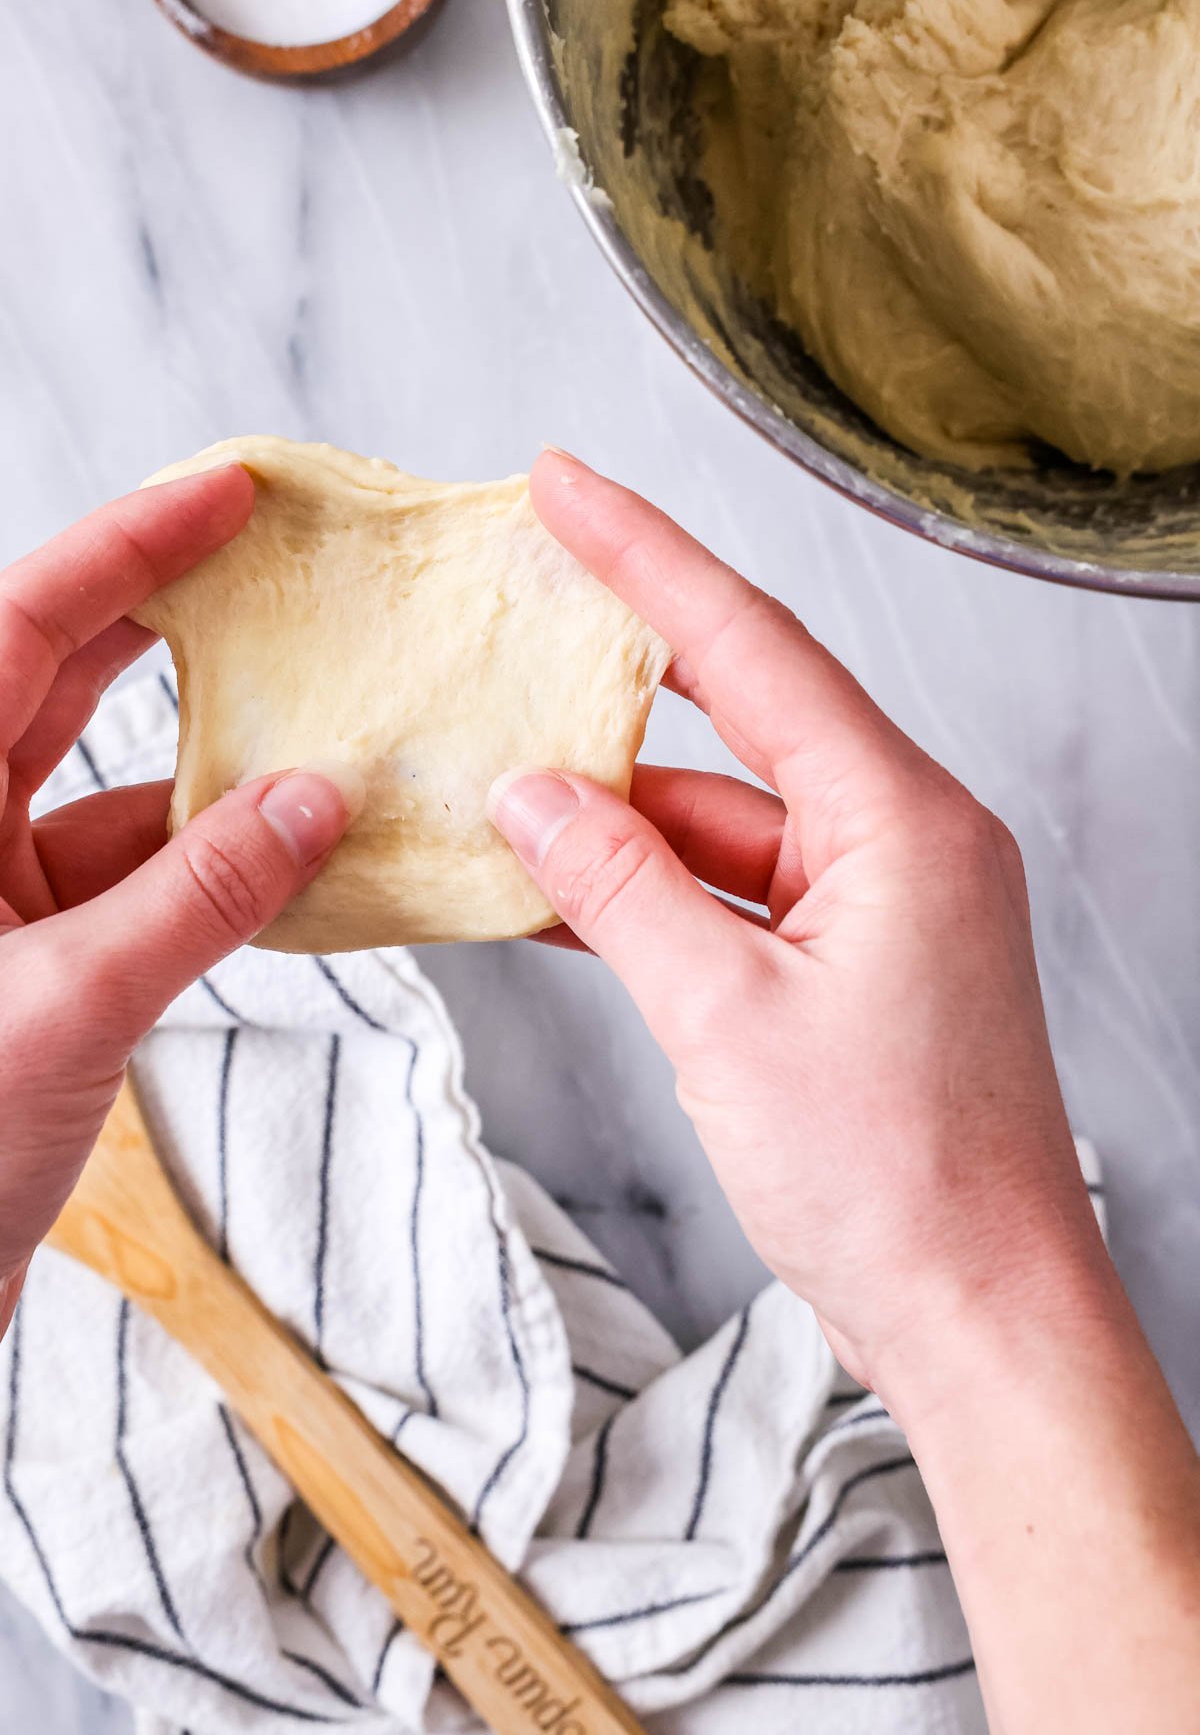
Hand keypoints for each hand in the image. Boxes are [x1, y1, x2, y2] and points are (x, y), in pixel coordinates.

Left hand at [0, 466, 361, 1319]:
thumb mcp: (68, 1008)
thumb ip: (199, 897)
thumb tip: (316, 800)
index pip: (17, 634)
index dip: (122, 552)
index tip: (221, 492)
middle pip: (57, 683)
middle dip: (167, 622)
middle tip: (275, 566)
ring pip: (115, 790)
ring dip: (218, 765)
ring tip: (323, 719)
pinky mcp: (41, 960)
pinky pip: (143, 879)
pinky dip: (219, 864)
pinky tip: (301, 851)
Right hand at [491, 454, 1199, 1731]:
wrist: (979, 1316)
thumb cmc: (892, 1178)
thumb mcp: (722, 1016)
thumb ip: (620, 888)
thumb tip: (533, 797)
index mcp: (902, 820)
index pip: (756, 651)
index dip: (649, 558)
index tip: (565, 486)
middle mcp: (903, 841)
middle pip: (741, 723)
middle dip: (622, 681)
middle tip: (522, 609)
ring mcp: (880, 906)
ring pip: (726, 823)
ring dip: (621, 819)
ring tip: (499, 793)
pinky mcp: (855, 966)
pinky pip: (737, 895)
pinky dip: (654, 892)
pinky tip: (563, 884)